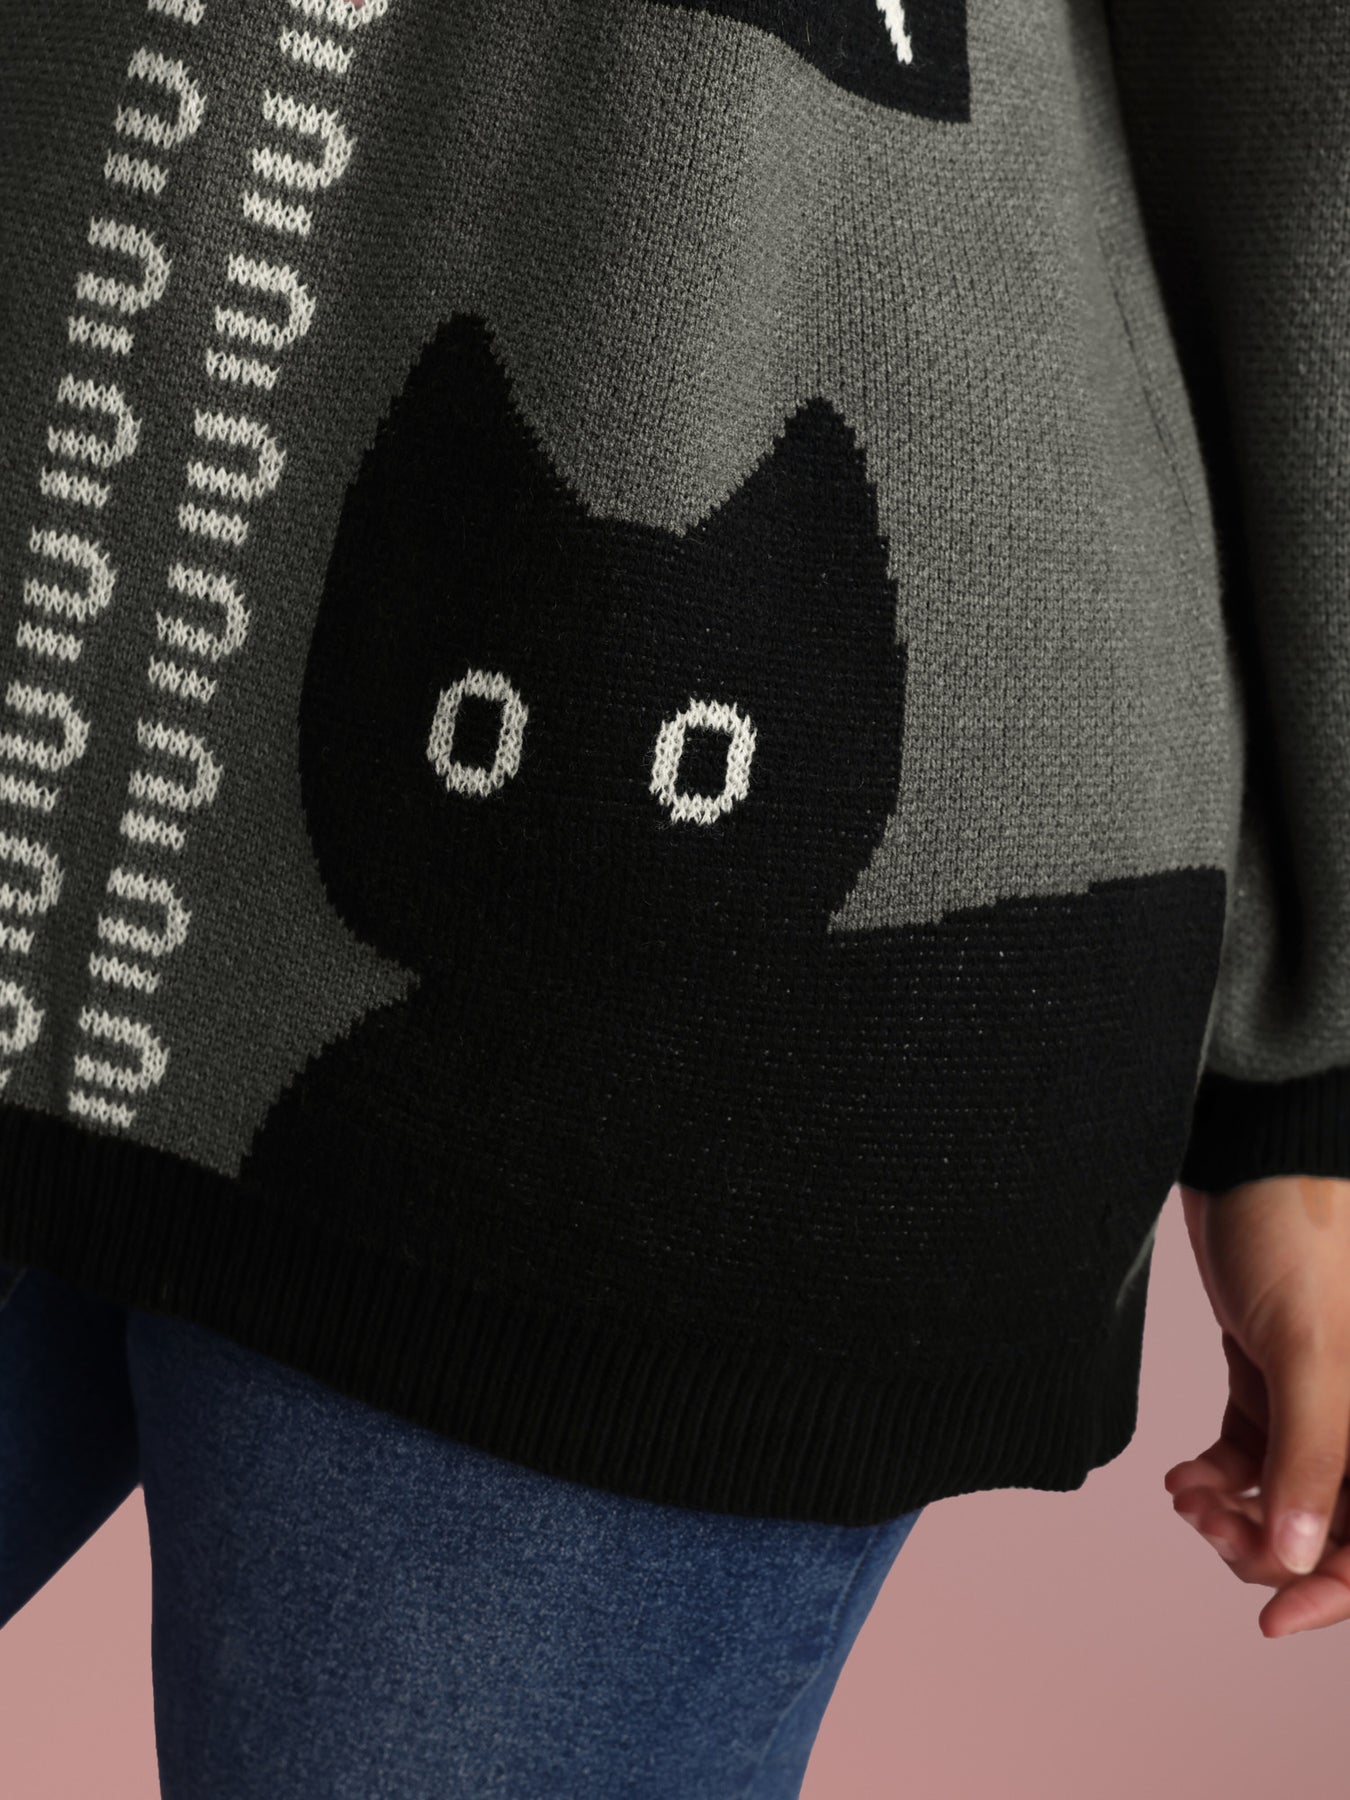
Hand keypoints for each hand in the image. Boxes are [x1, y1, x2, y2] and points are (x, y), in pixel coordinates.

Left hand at [1163, 1176, 1349, 1636]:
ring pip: (1290, 1501)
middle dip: (1272, 1549)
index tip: (1274, 1616)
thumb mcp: (1308, 1350)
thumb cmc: (1297, 1231)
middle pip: (1335, 1531)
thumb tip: (1300, 1558)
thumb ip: (1313, 1454)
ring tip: (1185, 1500)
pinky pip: (1253, 1459)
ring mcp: (1322, 1400)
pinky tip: (1179, 1480)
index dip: (1337, 1589)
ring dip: (1238, 1517)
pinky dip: (1218, 1480)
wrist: (1247, 1155)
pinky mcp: (1273, 1378)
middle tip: (1209, 1530)